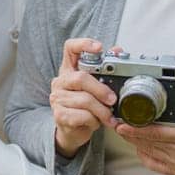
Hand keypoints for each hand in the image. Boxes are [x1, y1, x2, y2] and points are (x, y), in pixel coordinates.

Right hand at [50, 38, 117, 157]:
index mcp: (69, 70)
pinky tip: (95, 122)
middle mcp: (60, 81)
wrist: (72, 130)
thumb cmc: (84, 106)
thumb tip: (118, 50)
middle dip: (101, 89)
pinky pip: (82, 116)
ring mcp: (57, 98)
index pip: (70, 48)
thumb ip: (105, 70)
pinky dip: (94, 120)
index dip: (83, 44)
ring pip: (84, 100)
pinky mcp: (59, 115)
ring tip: (108, 116)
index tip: (99, 47)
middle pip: (80, 78)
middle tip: (112, 99)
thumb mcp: (95, 87)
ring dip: (101, 110)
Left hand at [114, 79, 174, 174]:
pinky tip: (139, 148)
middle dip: (130, 135)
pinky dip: (145, 157)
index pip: (156, 134)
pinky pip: (156, 165)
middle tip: (115, 124)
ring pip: (150, 154)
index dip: (136, 129)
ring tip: (123, 133)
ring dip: (135, 144)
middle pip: (148, 144)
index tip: (122, 123)